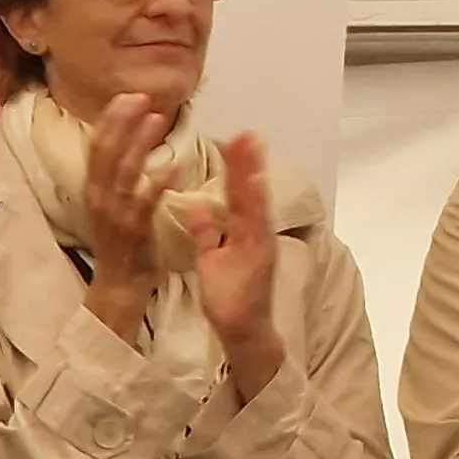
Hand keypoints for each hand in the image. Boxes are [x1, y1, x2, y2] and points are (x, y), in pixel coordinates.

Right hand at [78, 93, 176, 333]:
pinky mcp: (132, 230)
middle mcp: (98, 197)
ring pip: (123, 172)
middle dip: (122, 122)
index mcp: (94, 187)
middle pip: (105, 152)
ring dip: (139, 144)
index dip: (111, 119)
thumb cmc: (126, 237)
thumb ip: (120, 174)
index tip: (128, 95)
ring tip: (158, 120)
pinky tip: (172, 166)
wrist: (123, 282)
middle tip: (141, 97)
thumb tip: (128, 140)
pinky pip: (143, 203)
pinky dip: (156, 183)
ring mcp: (113, 214)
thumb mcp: (117, 201)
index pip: (97, 146)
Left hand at [180, 133, 284, 401]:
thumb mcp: (213, 258)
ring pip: (256, 202)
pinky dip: (256, 203)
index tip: (231, 139)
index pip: (238, 193)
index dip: (235, 166)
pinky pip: (256, 225)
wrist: (243, 328)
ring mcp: (259, 242)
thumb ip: (208, 233)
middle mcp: (256, 232)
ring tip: (251, 144)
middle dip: (248, 160)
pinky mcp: (258, 255)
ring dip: (255, 172)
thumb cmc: (229, 296)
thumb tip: (198, 208)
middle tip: (246, 130)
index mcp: (242, 231)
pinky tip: (253, 182)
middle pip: (251, 190)